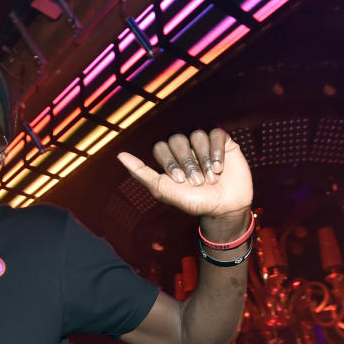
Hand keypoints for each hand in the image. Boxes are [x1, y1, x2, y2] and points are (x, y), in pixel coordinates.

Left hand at [117, 128, 252, 218]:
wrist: (223, 209)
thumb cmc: (193, 201)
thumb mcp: (162, 189)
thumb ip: (140, 172)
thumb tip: (120, 156)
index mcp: (169, 158)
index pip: (160, 147)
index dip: (169, 162)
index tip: (180, 181)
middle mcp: (185, 149)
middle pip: (177, 140)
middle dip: (187, 163)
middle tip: (195, 182)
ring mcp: (204, 145)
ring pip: (197, 135)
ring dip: (203, 159)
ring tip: (210, 178)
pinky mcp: (223, 143)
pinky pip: (216, 134)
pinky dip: (216, 152)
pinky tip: (220, 168)